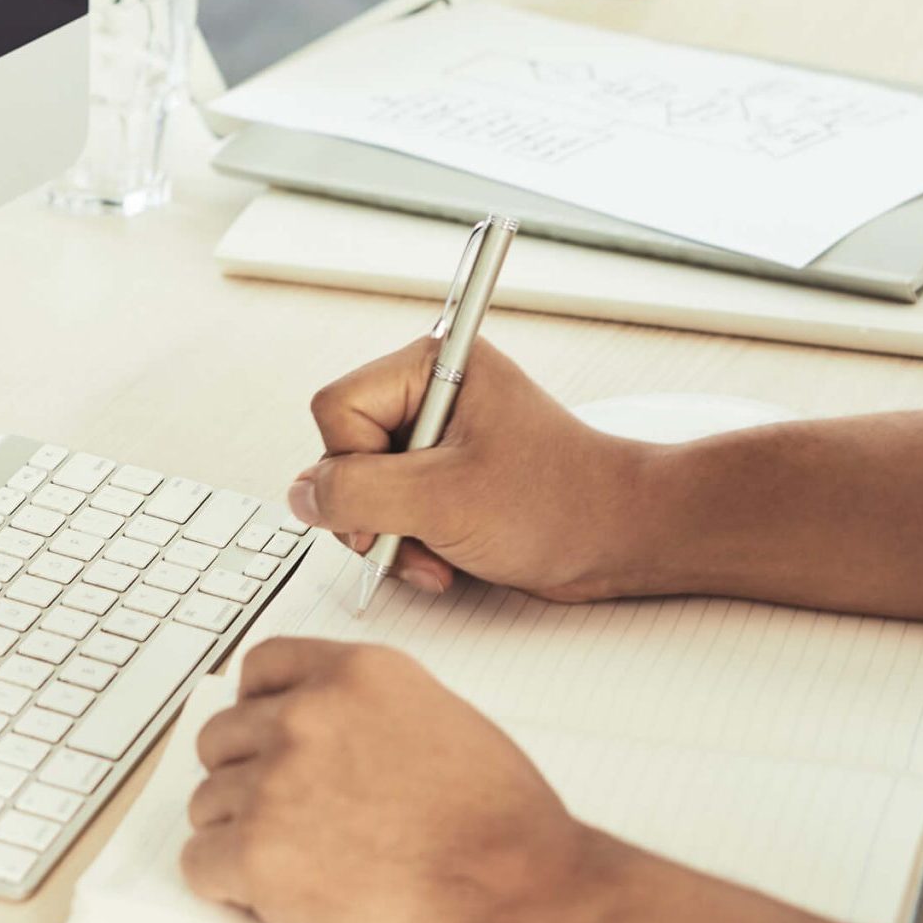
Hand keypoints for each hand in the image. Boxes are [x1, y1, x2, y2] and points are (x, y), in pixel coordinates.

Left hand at [180, 636, 589, 922]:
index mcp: (355, 674)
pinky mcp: (256, 852)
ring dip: (240, 838)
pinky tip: (276, 898)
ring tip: (303, 868)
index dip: (257, 710)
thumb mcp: (443, 722)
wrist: (515, 895)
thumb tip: (326, 740)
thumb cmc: (502, 827)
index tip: (262, 738)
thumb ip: (370, 715)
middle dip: (244, 780)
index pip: (261, 667)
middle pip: (220, 738)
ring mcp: (274, 782)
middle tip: (288, 821)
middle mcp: (305, 715)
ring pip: (206, 804)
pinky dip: (228, 887)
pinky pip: (199, 864)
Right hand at [289, 337, 657, 600]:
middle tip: (414, 535)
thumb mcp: (443, 499)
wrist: (620, 539)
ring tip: (437, 553)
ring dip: (391, 535)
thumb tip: (302, 494)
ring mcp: (436, 438)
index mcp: (434, 365)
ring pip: (362, 488)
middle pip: (344, 451)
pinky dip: (408, 542)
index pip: (337, 409)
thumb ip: (357, 493)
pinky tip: (445, 557)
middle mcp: (431, 394)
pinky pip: (390, 509)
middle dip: (373, 510)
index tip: (397, 496)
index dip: (352, 464)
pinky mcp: (443, 475)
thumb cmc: (561, 504)